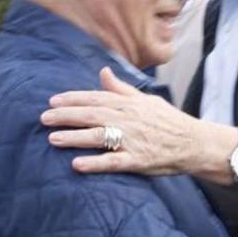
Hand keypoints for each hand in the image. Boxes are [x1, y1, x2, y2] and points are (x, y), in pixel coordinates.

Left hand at [42, 67, 227, 175]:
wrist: (194, 142)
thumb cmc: (169, 121)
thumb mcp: (146, 99)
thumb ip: (121, 88)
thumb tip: (103, 71)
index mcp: (129, 104)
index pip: (95, 98)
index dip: (72, 99)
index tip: (52, 101)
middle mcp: (128, 119)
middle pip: (92, 115)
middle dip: (65, 116)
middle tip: (43, 118)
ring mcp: (132, 140)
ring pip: (98, 137)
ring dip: (74, 137)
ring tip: (52, 139)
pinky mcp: (138, 161)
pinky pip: (113, 162)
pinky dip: (94, 163)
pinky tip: (76, 165)